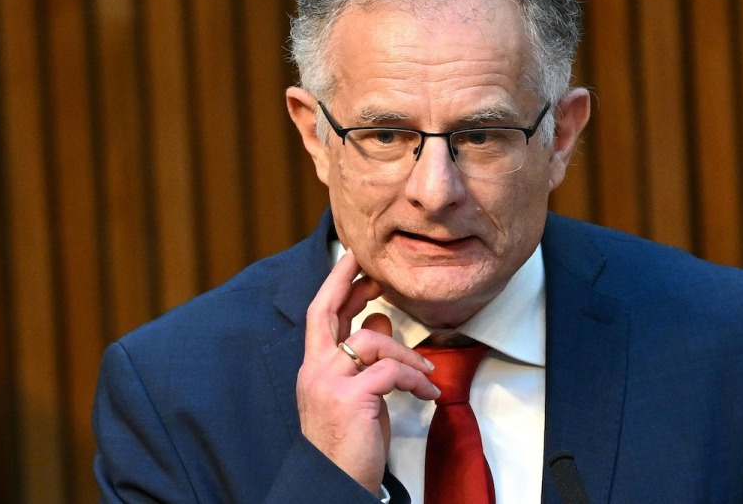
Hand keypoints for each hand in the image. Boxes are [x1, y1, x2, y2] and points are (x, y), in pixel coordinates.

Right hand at [296, 251, 439, 493]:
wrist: (334, 484)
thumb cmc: (348, 444)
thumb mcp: (359, 394)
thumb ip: (366, 358)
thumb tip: (380, 320)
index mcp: (314, 368)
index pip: (320, 315)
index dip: (336, 285)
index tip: (354, 262)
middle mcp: (314, 370)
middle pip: (326, 311)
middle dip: (349, 282)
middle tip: (376, 267)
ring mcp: (329, 383)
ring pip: (371, 340)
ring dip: (406, 352)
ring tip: (426, 371)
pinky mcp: (350, 399)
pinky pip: (390, 371)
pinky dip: (415, 379)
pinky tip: (428, 392)